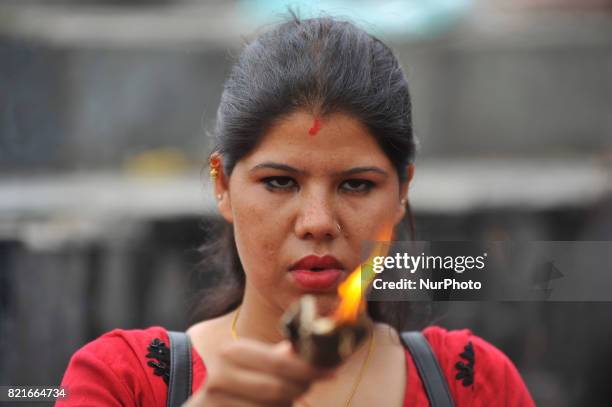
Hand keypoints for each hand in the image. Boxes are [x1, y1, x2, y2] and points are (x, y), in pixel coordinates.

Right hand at [182, 338, 332, 406]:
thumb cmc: (229, 382)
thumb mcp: (249, 362)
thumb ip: (276, 356)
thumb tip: (309, 345)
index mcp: (232, 352)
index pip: (280, 363)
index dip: (309, 369)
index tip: (330, 372)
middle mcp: (221, 376)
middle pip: (279, 389)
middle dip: (300, 388)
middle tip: (309, 386)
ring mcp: (214, 401)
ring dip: (286, 405)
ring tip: (286, 397)